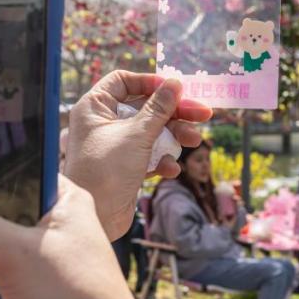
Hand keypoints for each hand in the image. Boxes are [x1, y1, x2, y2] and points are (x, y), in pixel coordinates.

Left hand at [59, 72, 211, 238]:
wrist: (95, 218)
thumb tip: (175, 83)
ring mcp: (115, 145)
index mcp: (96, 107)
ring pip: (151, 131)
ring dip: (174, 136)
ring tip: (193, 141)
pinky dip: (162, 159)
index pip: (124, 81)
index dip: (150, 82)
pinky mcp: (125, 166)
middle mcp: (103, 123)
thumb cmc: (107, 170)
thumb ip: (159, 108)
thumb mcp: (137, 134)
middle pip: (145, 107)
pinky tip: (170, 169)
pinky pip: (149, 154)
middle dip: (174, 112)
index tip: (175, 89)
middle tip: (203, 114)